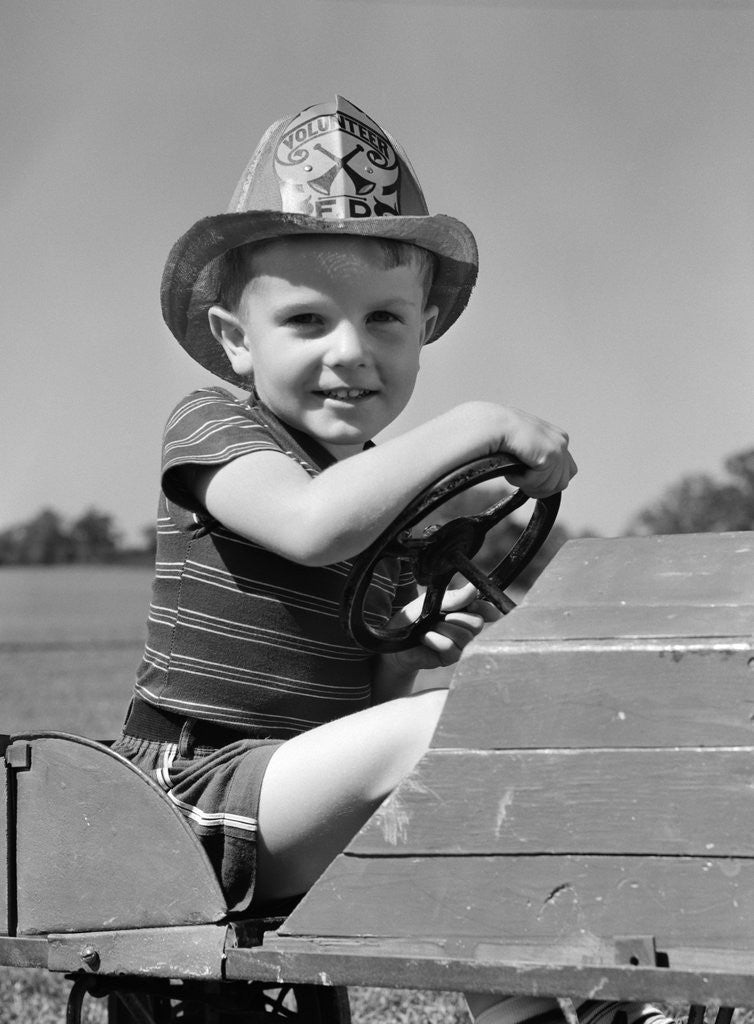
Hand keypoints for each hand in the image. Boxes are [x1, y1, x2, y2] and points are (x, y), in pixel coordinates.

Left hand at [378, 581, 501, 676]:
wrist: (394, 638)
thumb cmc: (413, 618)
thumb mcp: (432, 602)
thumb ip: (453, 598)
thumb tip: (473, 588)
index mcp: (463, 611)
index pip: (487, 610)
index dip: (487, 608)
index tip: (476, 605)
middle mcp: (465, 628)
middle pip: (477, 623)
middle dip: (459, 617)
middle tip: (443, 616)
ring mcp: (459, 645)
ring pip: (465, 636)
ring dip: (444, 628)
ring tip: (430, 627)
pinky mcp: (449, 658)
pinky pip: (451, 648)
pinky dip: (436, 640)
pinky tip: (425, 638)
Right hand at [457, 402, 576, 497]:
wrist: (492, 424)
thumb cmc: (500, 434)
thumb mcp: (524, 448)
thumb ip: (537, 459)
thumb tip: (540, 478)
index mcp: (557, 438)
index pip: (566, 473)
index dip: (546, 483)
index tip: (528, 483)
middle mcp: (561, 441)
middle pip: (561, 483)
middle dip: (539, 488)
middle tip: (520, 479)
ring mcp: (558, 447)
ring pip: (551, 487)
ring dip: (528, 484)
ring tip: (513, 472)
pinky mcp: (550, 454)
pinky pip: (539, 483)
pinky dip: (522, 481)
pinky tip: (511, 469)